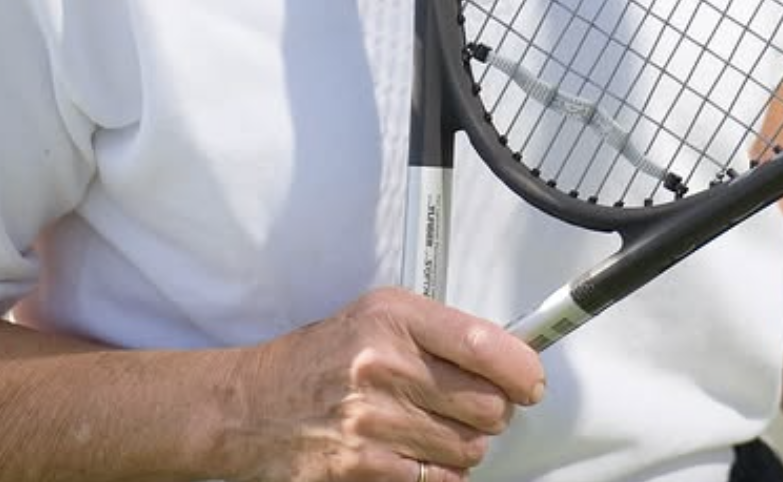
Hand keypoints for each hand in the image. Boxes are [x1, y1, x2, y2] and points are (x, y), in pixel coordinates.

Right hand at [217, 287, 545, 481]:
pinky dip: (438, 472)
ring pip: (469, 448)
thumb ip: (438, 333)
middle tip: (474, 404)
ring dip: (464, 444)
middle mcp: (384, 364)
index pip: (483, 343)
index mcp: (393, 317)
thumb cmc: (319, 359)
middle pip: (488, 405)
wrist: (250, 406)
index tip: (531, 381)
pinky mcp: (363, 468)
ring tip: (432, 426)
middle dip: (492, 410)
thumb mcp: (376, 319)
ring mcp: (373, 421)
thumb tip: (507, 357)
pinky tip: (414, 452)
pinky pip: (437, 480)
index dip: (522, 368)